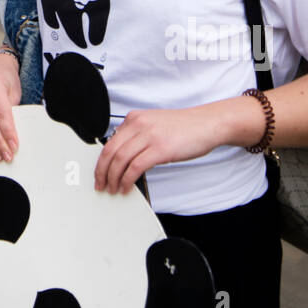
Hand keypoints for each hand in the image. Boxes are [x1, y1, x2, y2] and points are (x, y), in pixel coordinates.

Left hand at [94, 105, 234, 194]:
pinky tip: (127, 188)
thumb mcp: (154, 125)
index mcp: (134, 118)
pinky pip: (135, 167)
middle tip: (101, 185)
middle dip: (102, 172)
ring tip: (113, 190)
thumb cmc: (184, 128)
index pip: (109, 142)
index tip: (99, 174)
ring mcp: (149, 136)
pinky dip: (127, 180)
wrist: (207, 123)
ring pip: (120, 160)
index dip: (100, 162)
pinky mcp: (160, 149)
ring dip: (114, 179)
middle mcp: (138, 124)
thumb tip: (123, 158)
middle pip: (110, 152)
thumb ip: (137, 136)